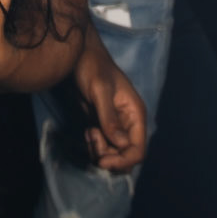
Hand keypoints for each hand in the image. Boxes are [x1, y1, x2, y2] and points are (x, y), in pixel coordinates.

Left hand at [74, 31, 146, 171]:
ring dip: (99, 151)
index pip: (138, 150)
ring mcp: (116, 125)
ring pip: (113, 154)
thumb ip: (109, 117)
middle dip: (109, 157)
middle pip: (126, 156)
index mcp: (135, 114)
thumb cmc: (91, 66)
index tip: (103, 161)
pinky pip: (103, 147)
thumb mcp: (100, 90)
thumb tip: (120, 145)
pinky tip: (87, 131)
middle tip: (92, 138)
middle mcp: (129, 123)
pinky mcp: (103, 126)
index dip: (123, 161)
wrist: (78, 56)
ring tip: (89, 132)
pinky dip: (94, 145)